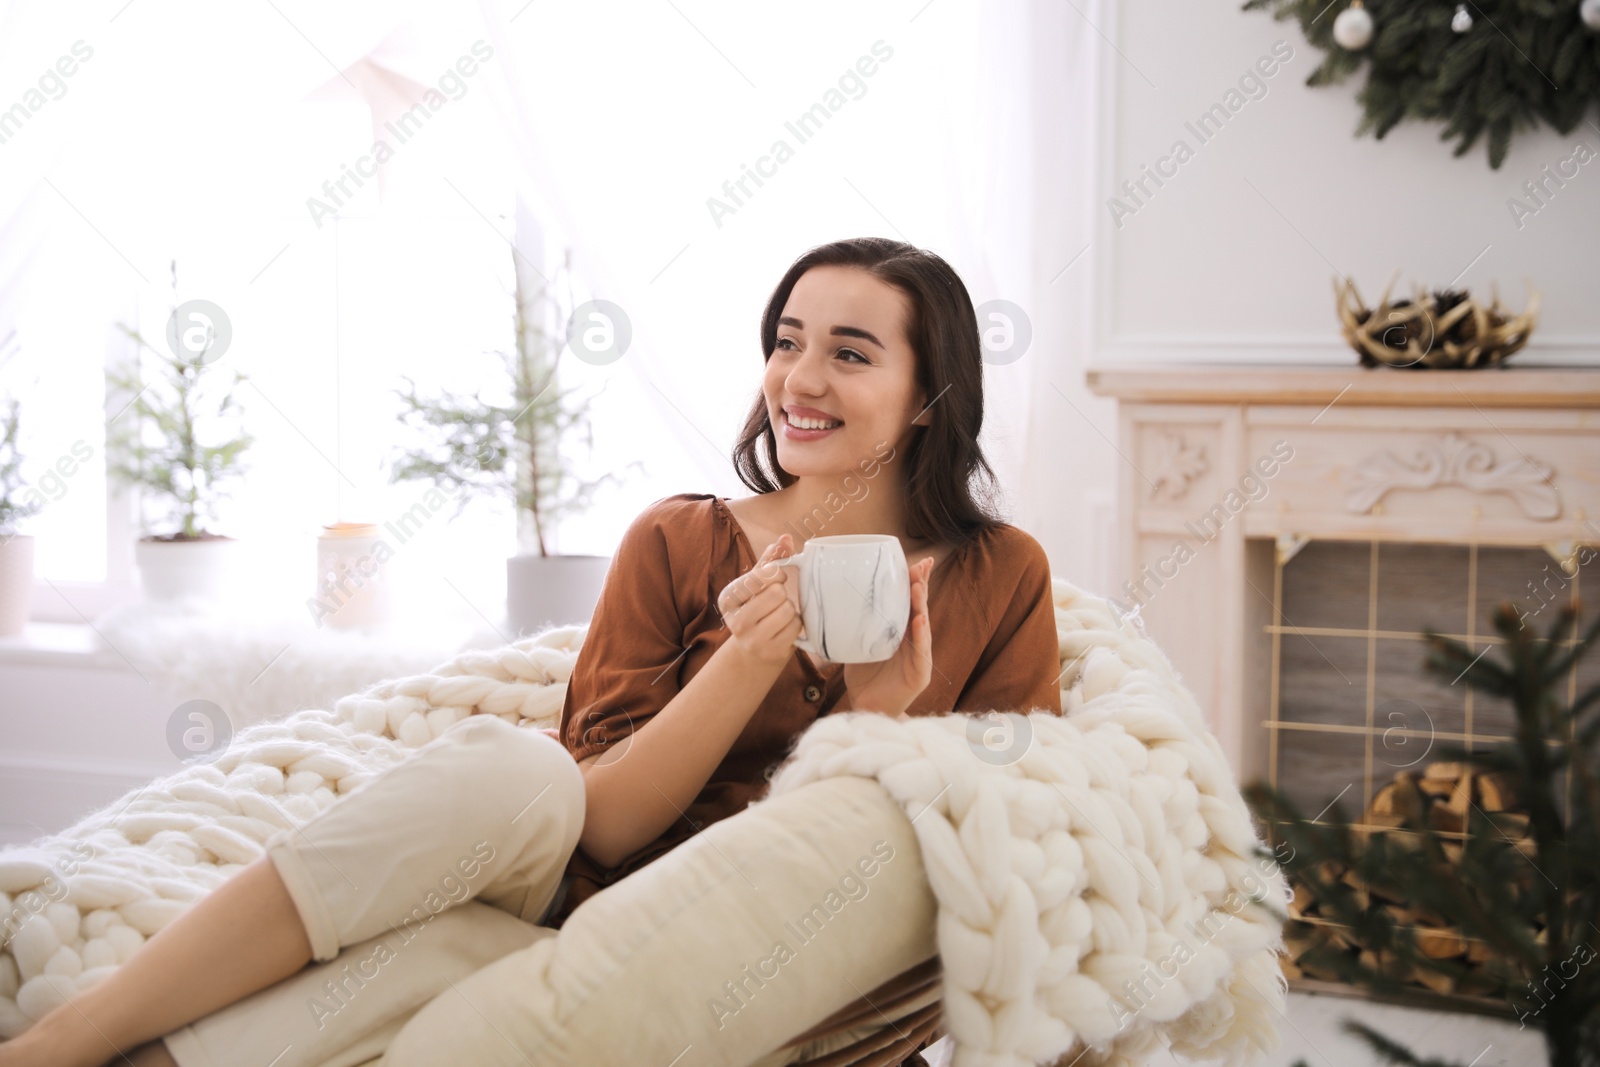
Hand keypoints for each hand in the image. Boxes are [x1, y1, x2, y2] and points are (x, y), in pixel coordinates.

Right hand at [717, 533, 803, 667]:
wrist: (752, 652)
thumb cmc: (755, 609)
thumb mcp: (756, 584)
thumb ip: (770, 559)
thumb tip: (785, 538)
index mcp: (728, 598)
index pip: (762, 575)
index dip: (775, 573)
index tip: (774, 579)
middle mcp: (736, 621)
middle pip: (777, 592)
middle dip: (783, 593)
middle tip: (776, 601)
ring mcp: (753, 639)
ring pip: (788, 609)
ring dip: (790, 609)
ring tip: (779, 615)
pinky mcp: (772, 652)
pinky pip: (796, 626)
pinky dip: (795, 624)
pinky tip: (784, 628)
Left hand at [842, 556, 933, 717]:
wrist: (866, 709)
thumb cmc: (863, 677)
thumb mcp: (855, 644)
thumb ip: (849, 626)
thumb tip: (823, 603)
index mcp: (898, 630)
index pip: (906, 601)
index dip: (912, 581)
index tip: (915, 561)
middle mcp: (911, 639)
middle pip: (918, 607)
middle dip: (921, 584)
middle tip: (922, 564)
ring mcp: (918, 656)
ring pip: (922, 625)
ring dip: (921, 604)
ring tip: (918, 586)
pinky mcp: (920, 674)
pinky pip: (921, 652)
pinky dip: (921, 636)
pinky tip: (919, 621)